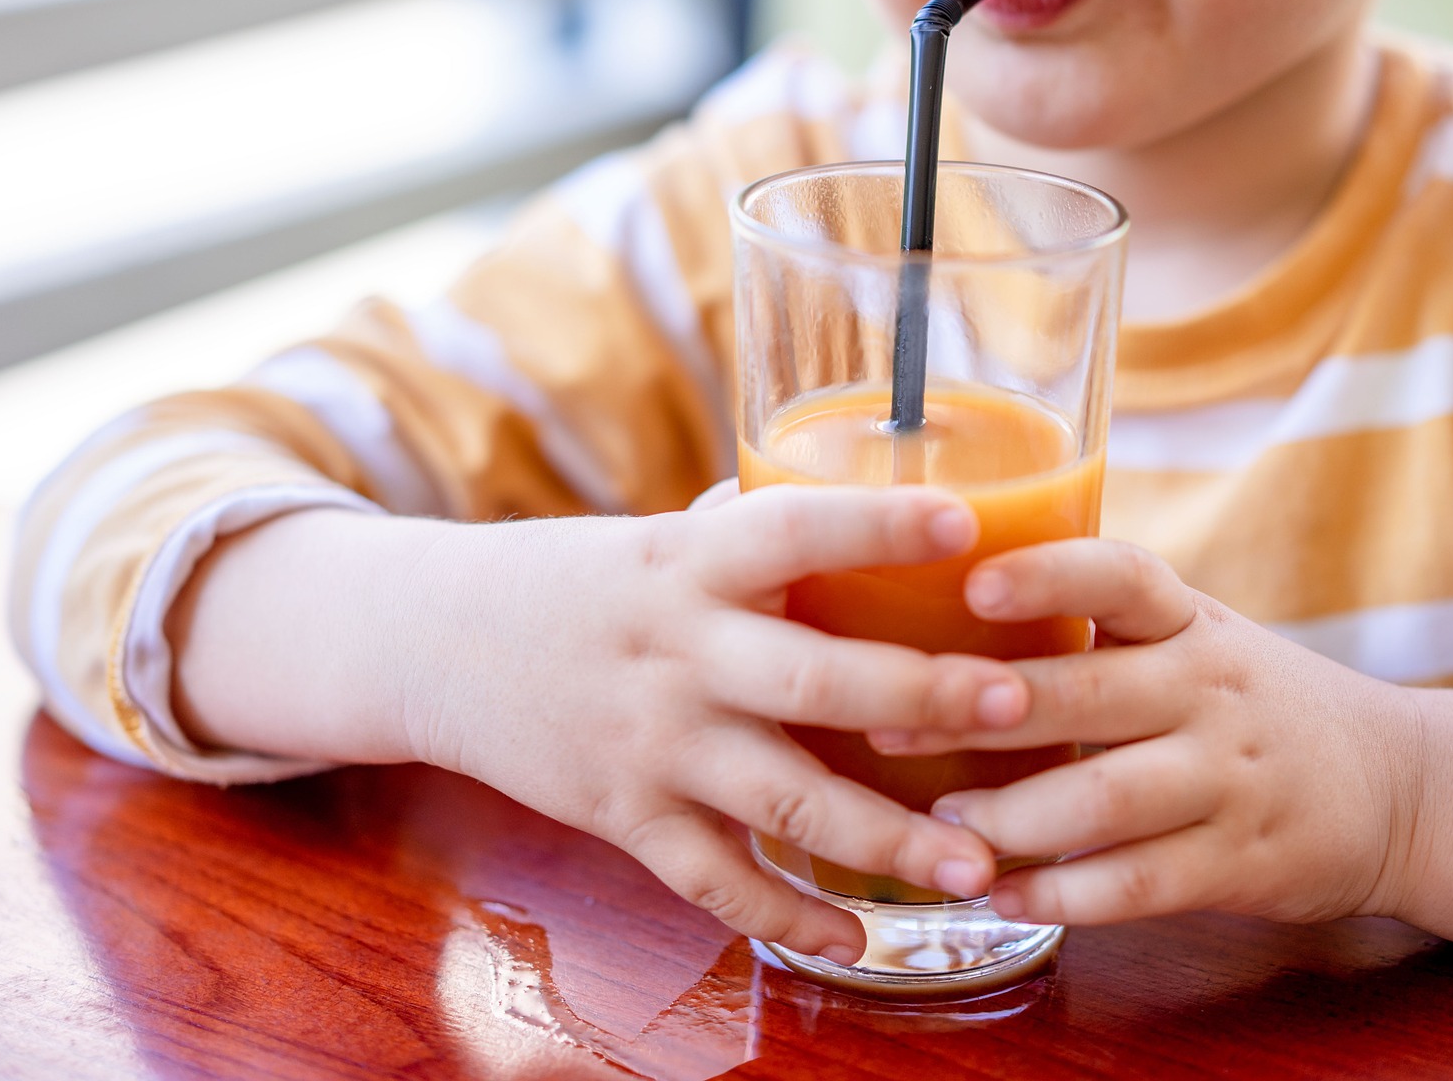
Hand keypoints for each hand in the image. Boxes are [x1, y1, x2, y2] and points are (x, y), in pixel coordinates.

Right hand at [401, 483, 1030, 963]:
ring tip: (981, 868)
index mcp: (688, 562)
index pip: (790, 529)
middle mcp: (675, 651)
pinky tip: (859, 938)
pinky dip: (788, 915)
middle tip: (1015, 703)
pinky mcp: (625, 817)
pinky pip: (716, 880)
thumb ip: (759, 540)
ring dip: (886, 837)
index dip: (876, 525)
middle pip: (812, 679)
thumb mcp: (663, 538)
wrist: (437, 643)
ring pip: (782, 799)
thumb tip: (888, 514)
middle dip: (920, 696)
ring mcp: (650, 743)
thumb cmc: (581, 579)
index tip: (968, 522)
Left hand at [867, 537, 1425, 929]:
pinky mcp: (1239, 862)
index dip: (1048, 575)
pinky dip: (1063, 894)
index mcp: (1190, 621)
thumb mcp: (1194, 636)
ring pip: (1105, 798)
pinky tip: (1002, 895)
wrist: (1397, 785)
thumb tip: (938, 609)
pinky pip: (1138, 884)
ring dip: (1011, 815)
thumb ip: (1097, 626)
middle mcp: (1211, 689)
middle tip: (890, 729)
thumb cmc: (1248, 701)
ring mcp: (1228, 778)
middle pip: (1089, 693)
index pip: (1122, 577)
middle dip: (981, 712)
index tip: (973, 583)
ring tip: (942, 825)